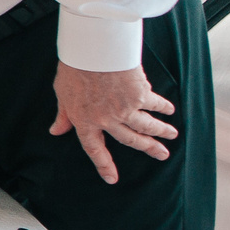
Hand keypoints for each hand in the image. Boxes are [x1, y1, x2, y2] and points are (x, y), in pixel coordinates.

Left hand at [49, 61, 179, 184]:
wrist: (93, 49)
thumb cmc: (74, 68)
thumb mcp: (62, 94)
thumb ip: (64, 115)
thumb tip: (56, 131)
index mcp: (85, 121)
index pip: (94, 149)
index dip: (103, 165)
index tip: (112, 179)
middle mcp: (107, 120)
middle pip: (131, 140)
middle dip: (148, 148)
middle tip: (162, 154)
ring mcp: (125, 109)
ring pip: (147, 126)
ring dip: (161, 131)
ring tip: (172, 135)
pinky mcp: (140, 95)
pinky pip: (155, 105)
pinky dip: (163, 108)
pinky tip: (170, 110)